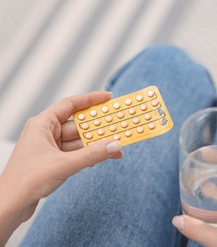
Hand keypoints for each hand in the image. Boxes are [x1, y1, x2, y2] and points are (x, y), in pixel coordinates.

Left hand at [0, 91, 122, 244]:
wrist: (11, 205)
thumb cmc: (26, 180)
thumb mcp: (65, 164)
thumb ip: (92, 154)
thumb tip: (114, 145)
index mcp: (42, 124)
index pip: (70, 104)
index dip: (90, 99)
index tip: (108, 98)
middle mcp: (46, 133)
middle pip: (78, 125)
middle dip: (98, 128)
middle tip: (117, 126)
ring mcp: (50, 148)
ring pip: (79, 141)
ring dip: (97, 145)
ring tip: (116, 148)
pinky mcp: (54, 161)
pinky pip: (77, 153)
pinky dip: (90, 155)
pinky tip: (103, 158)